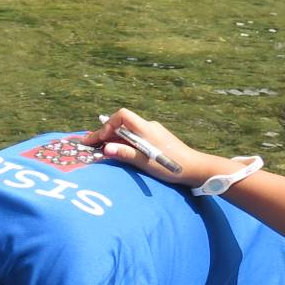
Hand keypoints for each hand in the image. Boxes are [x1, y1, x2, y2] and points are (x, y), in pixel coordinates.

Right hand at [84, 107, 208, 188]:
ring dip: (114, 139)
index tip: (99, 140)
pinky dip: (124, 142)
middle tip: (90, 145)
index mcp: (145, 128)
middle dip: (105, 134)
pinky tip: (120, 151)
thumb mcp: (145, 162)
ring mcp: (154, 132)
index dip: (108, 125)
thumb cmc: (170, 165)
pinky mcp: (157, 140)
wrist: (195, 168)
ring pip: (128, 131)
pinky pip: (135, 137)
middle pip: (122, 124)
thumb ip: (125, 153)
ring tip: (101, 149)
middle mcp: (149, 127)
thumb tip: (106, 149)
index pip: (122, 116)